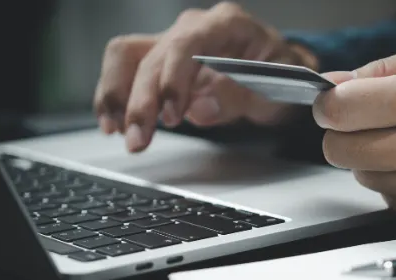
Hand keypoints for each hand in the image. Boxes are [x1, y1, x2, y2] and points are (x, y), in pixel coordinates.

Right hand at [94, 1, 318, 151]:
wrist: (281, 74)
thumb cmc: (282, 78)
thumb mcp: (277, 90)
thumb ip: (242, 97)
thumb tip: (202, 109)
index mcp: (227, 24)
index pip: (188, 45)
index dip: (174, 79)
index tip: (173, 114)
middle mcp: (194, 28)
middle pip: (153, 56)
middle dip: (141, 101)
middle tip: (139, 139)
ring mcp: (173, 42)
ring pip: (127, 56)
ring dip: (117, 95)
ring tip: (119, 131)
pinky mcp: (160, 61)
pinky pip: (125, 68)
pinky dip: (115, 95)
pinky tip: (113, 122)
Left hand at [313, 40, 395, 228]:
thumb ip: (388, 67)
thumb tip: (334, 84)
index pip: (344, 108)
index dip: (328, 104)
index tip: (332, 103)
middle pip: (340, 148)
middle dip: (342, 133)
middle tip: (366, 122)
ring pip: (362, 175)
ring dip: (374, 158)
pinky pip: (387, 198)